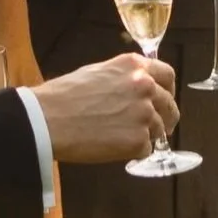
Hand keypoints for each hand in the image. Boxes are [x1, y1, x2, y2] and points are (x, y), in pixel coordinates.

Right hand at [32, 54, 176, 161]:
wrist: (47, 119)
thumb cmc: (64, 96)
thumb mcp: (98, 72)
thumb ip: (124, 78)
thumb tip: (136, 88)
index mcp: (134, 66)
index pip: (168, 75)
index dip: (168, 90)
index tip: (165, 100)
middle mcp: (145, 86)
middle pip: (170, 105)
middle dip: (166, 117)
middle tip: (159, 128)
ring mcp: (144, 114)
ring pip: (159, 129)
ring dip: (146, 135)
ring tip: (122, 138)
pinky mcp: (137, 140)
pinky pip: (146, 149)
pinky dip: (134, 151)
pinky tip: (114, 147)